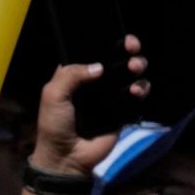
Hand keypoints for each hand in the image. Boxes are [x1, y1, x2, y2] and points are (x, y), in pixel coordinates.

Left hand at [28, 35, 149, 176]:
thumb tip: (99, 66)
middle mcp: (95, 83)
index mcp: (77, 74)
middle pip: (118, 58)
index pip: (94, 50)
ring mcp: (111, 97)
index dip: (107, 41)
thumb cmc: (55, 125)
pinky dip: (141, 89)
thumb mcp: (53, 94)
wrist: (67, 157)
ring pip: (131, 74)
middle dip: (129, 49)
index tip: (118, 37)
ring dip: (138, 66)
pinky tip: (136, 91)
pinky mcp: (123, 112)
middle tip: (132, 48)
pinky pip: (138, 95)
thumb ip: (71, 74)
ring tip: (134, 69)